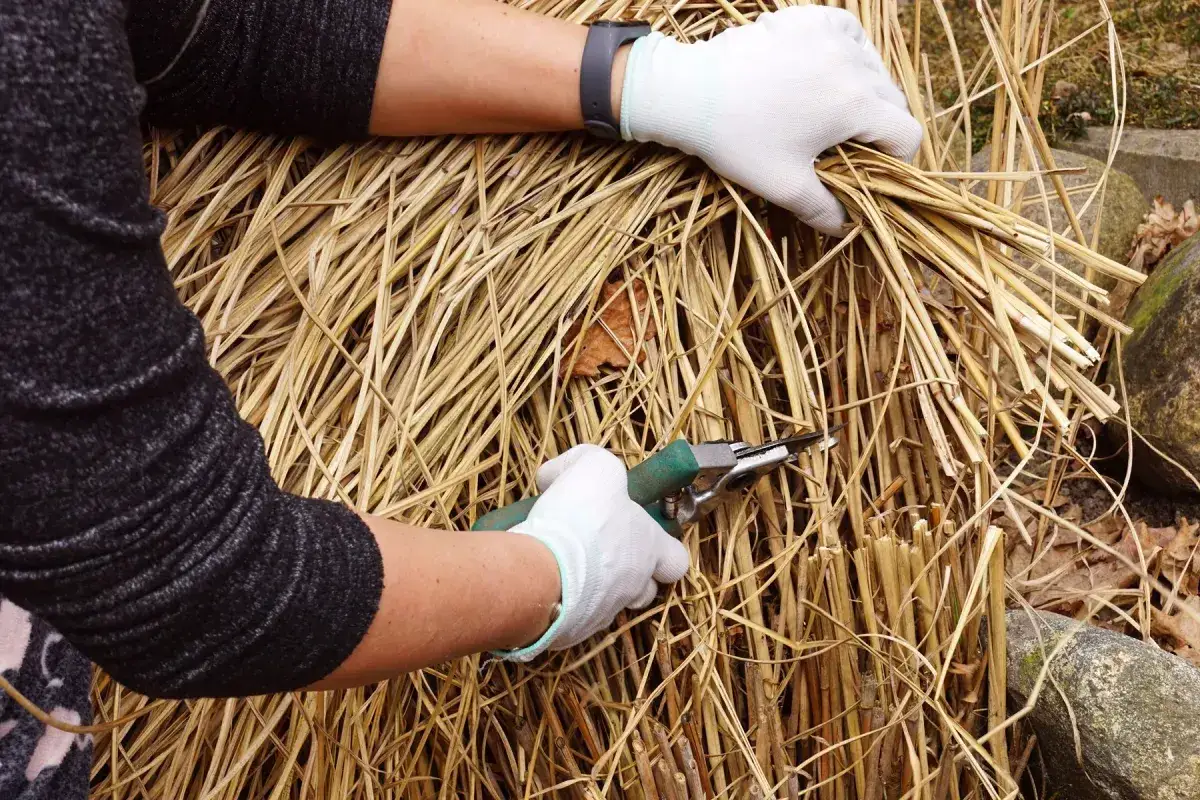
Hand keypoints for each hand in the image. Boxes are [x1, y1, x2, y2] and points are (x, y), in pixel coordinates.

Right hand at [499, 445, 689, 660]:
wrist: (540, 572)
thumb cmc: (581, 520)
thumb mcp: (595, 469)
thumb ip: (589, 461)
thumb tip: (557, 474)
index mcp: (649, 550)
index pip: (676, 560)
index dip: (663, 549)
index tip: (639, 533)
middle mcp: (633, 586)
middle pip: (642, 588)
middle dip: (624, 572)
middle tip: (597, 550)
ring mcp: (602, 614)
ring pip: (604, 603)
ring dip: (589, 586)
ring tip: (561, 562)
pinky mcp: (568, 631)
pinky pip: (569, 616)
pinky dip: (558, 598)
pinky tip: (539, 578)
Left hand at [619, 6, 923, 235]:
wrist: (691, 93)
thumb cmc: (738, 142)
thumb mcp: (784, 186)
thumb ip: (824, 210)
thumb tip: (846, 228)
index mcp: (856, 105)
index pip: (906, 134)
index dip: (899, 162)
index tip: (876, 174)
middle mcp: (853, 63)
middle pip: (893, 100)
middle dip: (880, 129)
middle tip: (852, 149)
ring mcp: (831, 35)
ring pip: (873, 66)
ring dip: (866, 91)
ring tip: (836, 114)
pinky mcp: (809, 18)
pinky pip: (848, 32)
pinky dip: (848, 51)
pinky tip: (829, 70)